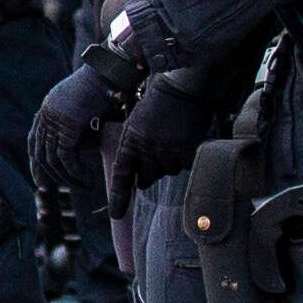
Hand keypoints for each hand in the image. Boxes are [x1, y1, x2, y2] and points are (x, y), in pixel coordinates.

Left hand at [28, 60, 124, 194]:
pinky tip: (89, 180)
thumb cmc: (105, 91)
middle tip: (69, 189)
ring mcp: (54, 120)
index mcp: (47, 110)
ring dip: (69, 178)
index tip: (44, 182)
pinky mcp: (67, 127)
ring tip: (86, 185)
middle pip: (40, 155)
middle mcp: (46, 115)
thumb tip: (74, 160)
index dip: (37, 164)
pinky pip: (66, 159)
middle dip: (52, 176)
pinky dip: (77, 173)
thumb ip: (75, 133)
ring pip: (53, 160)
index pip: (34, 142)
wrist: (111, 74)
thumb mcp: (84, 113)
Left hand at [105, 69, 217, 203]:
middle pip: (147, 178)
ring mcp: (167, 150)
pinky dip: (187, 157)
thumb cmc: (157, 104)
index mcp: (130, 142)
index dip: (118, 198)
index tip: (115, 215)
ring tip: (172, 138)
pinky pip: (186, 165)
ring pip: (168, 171)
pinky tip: (185, 139)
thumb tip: (141, 181)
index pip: (122, 176)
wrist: (180, 87)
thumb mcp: (136, 125)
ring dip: (170, 161)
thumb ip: (136, 151)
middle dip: (150, 172)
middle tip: (157, 150)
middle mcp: (147, 149)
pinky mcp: (187, 150)